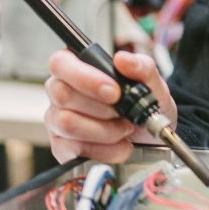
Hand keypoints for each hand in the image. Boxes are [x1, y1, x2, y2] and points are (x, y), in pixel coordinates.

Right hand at [44, 49, 176, 163]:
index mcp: (77, 66)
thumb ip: (141, 66)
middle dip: (101, 108)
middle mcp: (61, 91)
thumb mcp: (151, 83)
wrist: (151, 137)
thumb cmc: (143, 104)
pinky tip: (120, 145)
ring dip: (105, 130)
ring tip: (125, 128)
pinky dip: (105, 150)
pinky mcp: (62, 147)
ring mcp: (57, 120)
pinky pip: (75, 148)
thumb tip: (122, 59)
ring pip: (67, 123)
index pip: (60, 63)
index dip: (84, 77)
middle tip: (124, 113)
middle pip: (62, 94)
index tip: (114, 92)